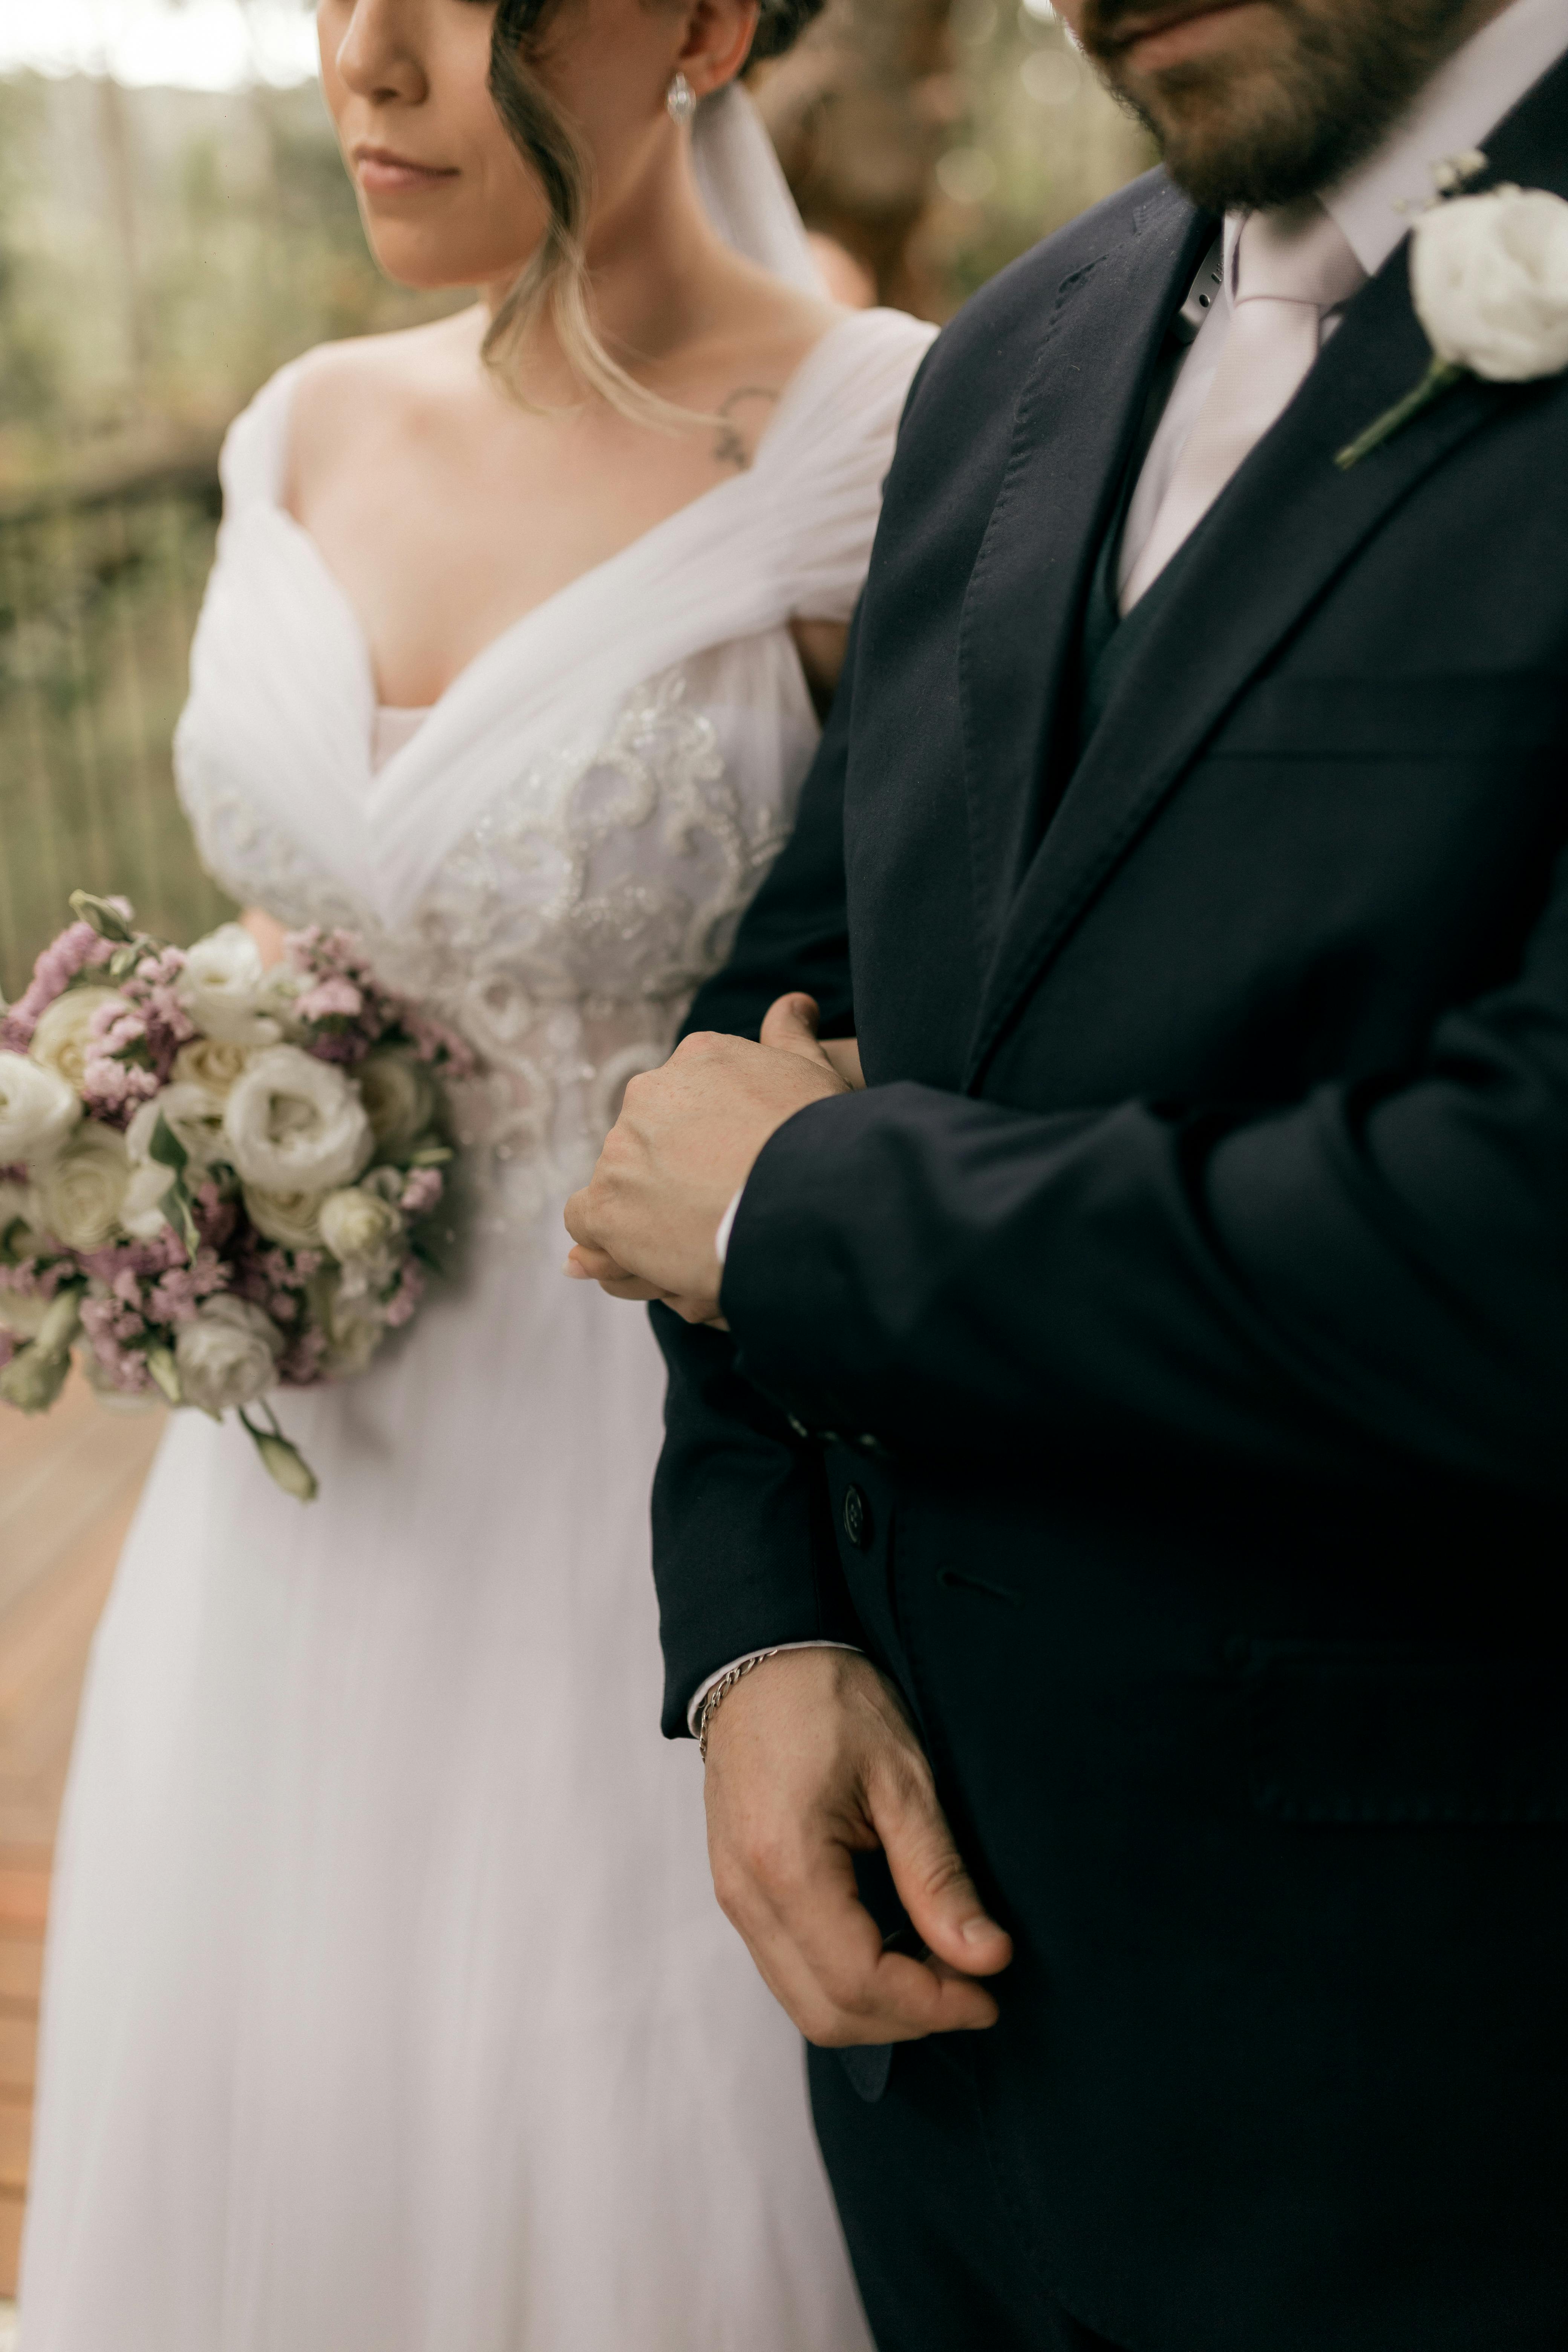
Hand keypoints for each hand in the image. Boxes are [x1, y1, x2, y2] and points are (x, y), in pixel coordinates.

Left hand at [564, 995, 861, 1322]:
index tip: (736, 1164)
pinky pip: (586, 1219)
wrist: (809, 1200)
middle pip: (651, 1138)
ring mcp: (624, 1148)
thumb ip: (793, 1036)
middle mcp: (650, 1092)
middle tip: (721, 1207)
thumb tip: (794, 1003)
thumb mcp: (816, 1073)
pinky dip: (609, 1238)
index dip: (708, 1138)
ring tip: (700, 1239)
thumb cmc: (822, 1139)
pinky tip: (647, 1253)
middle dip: (678, 1171)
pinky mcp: (608, 1203)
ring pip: (622, 1180)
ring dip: (650, 1207)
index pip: (684, 1097)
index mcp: (698, 1057)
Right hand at [703, 1649, 1012, 2045]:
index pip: (860, 1980)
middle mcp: (746, 1896)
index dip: (932, 2004)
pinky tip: (895, 1948)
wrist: (760, 1659)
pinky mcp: (738, 1892)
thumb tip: (986, 1958)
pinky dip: (846, 1981)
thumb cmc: (830, 1701)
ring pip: (804, 2003)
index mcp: (785, 1864)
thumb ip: (938, 1875)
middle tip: (974, 1988)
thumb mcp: (901, 1778)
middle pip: (827, 2012)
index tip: (991, 1994)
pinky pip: (789, 1971)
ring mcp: (734, 1898)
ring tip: (941, 1969)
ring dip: (878, 2006)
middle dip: (908, 2018)